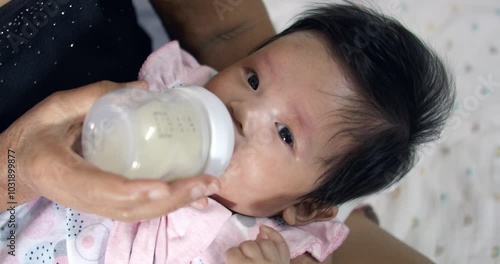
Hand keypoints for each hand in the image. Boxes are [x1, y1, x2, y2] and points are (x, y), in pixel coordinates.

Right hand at [0, 80, 219, 220]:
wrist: (19, 164)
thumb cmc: (35, 134)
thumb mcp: (55, 108)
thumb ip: (95, 96)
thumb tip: (146, 87)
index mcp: (63, 173)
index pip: (101, 188)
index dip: (132, 191)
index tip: (162, 187)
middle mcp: (83, 197)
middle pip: (131, 208)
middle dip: (172, 199)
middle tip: (207, 182)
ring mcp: (96, 205)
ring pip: (140, 213)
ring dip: (177, 204)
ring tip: (209, 188)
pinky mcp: (107, 203)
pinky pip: (140, 209)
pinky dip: (169, 204)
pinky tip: (194, 197)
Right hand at [225, 225, 290, 263]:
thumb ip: (232, 261)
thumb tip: (231, 252)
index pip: (232, 252)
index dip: (230, 255)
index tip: (231, 259)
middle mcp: (259, 263)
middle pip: (248, 245)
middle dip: (243, 249)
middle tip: (242, 257)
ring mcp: (274, 262)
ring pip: (264, 242)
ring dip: (257, 243)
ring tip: (253, 250)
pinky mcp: (284, 262)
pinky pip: (281, 244)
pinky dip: (274, 234)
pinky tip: (264, 229)